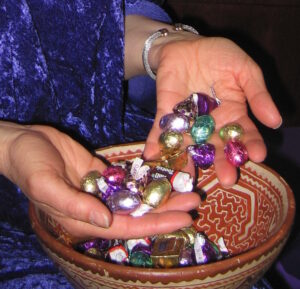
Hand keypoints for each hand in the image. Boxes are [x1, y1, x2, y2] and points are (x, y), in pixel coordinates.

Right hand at [0, 122, 199, 238]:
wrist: (24, 143)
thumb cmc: (28, 165)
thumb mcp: (45, 185)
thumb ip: (75, 205)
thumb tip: (107, 221)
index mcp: (85, 219)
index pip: (127, 226)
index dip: (156, 224)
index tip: (184, 219)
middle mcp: (98, 208)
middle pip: (139, 213)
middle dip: (167, 208)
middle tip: (194, 200)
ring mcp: (102, 190)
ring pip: (138, 196)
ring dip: (161, 193)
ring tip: (186, 188)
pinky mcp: (103, 174)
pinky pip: (129, 179)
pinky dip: (146, 178)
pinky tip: (164, 174)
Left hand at [143, 36, 281, 186]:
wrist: (186, 46)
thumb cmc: (219, 55)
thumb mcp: (244, 70)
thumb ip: (257, 94)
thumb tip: (275, 121)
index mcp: (232, 114)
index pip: (243, 134)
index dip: (251, 145)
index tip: (258, 157)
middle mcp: (210, 124)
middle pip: (216, 147)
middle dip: (221, 163)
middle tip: (227, 180)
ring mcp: (187, 122)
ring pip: (189, 145)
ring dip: (188, 161)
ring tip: (188, 178)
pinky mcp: (166, 115)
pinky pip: (162, 131)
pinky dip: (156, 143)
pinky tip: (152, 155)